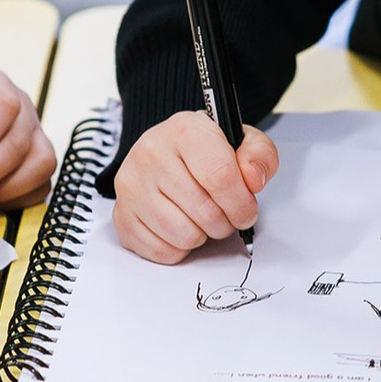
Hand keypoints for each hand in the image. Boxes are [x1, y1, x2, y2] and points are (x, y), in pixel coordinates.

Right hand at [113, 110, 279, 262]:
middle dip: (225, 222)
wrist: (165, 152)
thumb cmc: (204, 150)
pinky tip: (181, 224)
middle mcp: (150, 153)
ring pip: (183, 236)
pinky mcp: (121, 216)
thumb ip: (259, 156)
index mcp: (184, 129)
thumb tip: (253, 180)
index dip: (241, 203)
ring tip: (202, 218)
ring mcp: (131, 186)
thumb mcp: (241, 141)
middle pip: (204, 211)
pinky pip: (162, 252)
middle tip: (225, 214)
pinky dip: (179, 248)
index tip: (247, 211)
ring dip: (202, 235)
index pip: (220, 177)